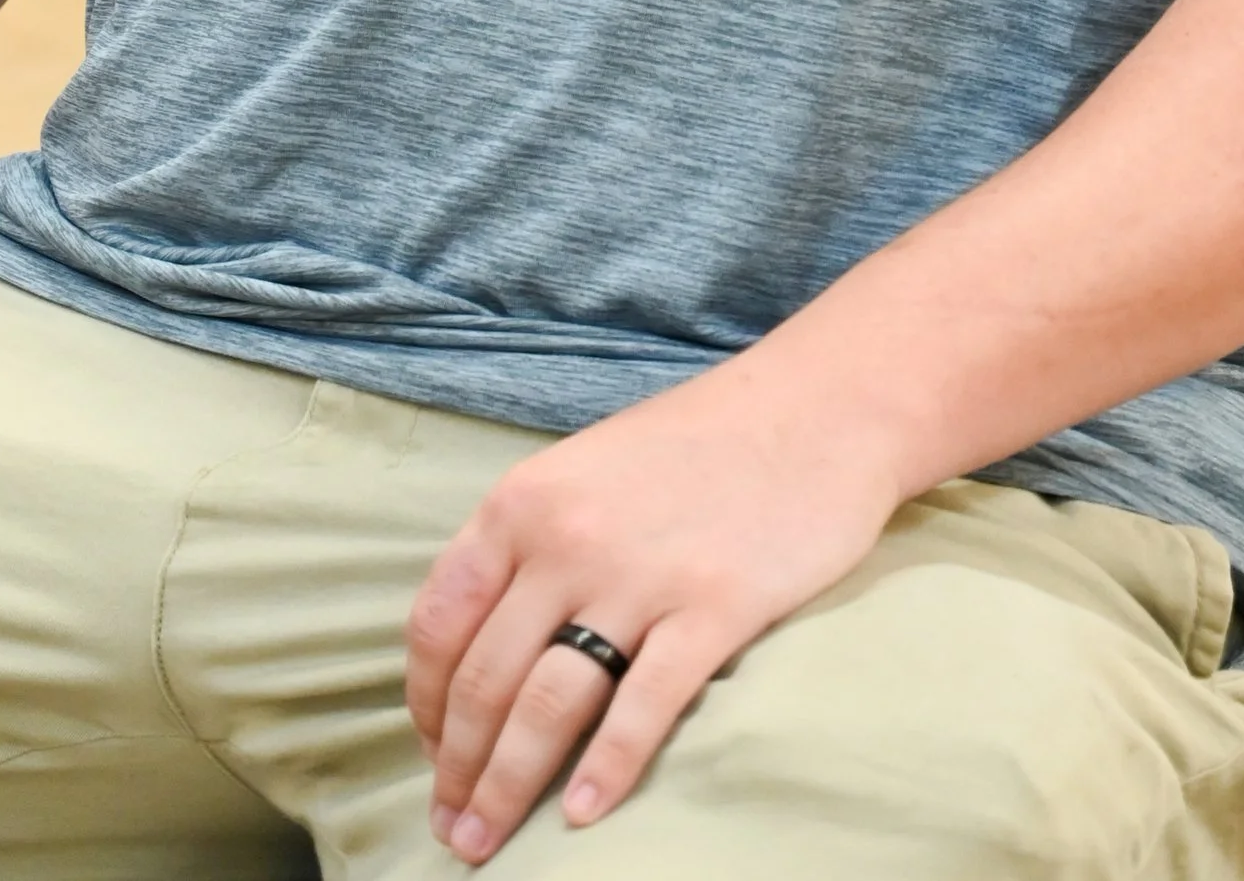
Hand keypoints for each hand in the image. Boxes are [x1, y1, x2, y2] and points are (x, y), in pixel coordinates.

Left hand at [405, 356, 902, 860]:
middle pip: (485, 680)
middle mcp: (567, 538)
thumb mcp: (586, 469)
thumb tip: (481, 643)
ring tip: (487, 843)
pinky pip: (642, 708)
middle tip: (452, 828)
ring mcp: (640, 576)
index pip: (439, 622)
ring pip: (546, 707)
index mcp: (524, 500)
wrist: (817, 406)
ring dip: (507, 787)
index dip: (426, 703)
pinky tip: (581, 817)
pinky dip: (605, 771)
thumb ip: (531, 542)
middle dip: (459, 769)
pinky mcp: (713, 609)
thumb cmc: (699, 441)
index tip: (436, 752)